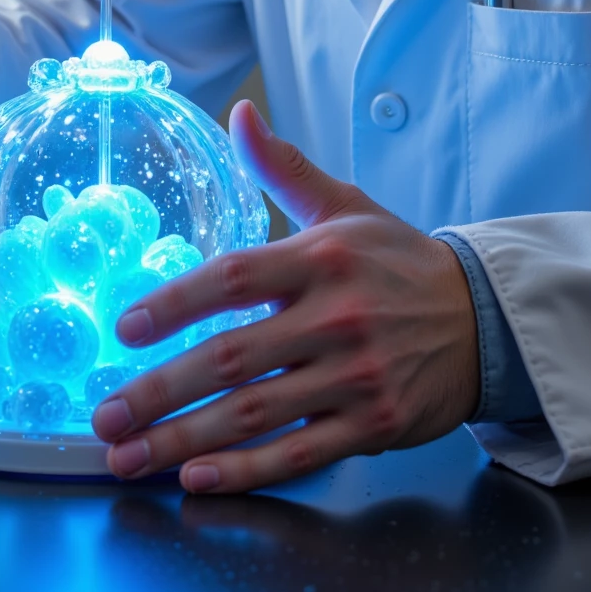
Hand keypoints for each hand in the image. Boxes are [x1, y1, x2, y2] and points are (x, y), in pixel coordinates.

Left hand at [92, 101, 479, 492]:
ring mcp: (355, 377)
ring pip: (255, 414)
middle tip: (106, 415)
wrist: (484, 318)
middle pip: (233, 357)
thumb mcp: (345, 205)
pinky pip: (298, 454)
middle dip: (160, 391)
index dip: (173, 303)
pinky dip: (245, 471)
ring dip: (184, 440)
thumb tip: (240, 113)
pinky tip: (195, 478)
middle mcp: (336, 317)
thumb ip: (284, 167)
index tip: (124, 328)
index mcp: (321, 258)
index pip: (233, 278)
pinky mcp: (373, 426)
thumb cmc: (398, 260)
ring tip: (128, 456)